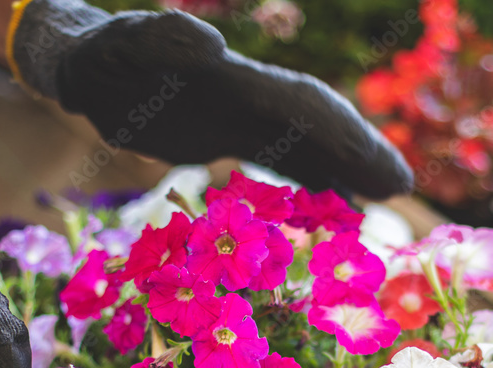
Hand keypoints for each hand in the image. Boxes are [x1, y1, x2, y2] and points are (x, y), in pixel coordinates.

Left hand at [10, 0, 411, 198]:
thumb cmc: (101, 56)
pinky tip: (331, 201)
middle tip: (401, 184)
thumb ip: (160, 41)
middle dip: (358, 151)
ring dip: (343, 167)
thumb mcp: (121, 45)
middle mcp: (246, 98)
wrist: (91, 70)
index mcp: (230, 79)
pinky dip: (308, 177)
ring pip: (304, 141)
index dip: (341, 137)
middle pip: (316, 123)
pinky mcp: (228, 135)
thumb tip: (212, 48)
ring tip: (384, 195)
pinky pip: (278, 158)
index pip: (298, 107)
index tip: (377, 166)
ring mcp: (241, 117)